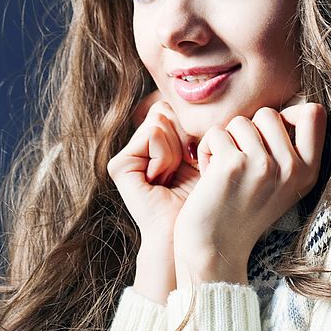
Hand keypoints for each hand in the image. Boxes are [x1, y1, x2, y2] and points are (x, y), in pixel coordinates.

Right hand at [108, 91, 200, 301]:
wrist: (196, 235)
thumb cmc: (210, 198)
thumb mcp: (207, 154)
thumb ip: (194, 126)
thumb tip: (182, 95)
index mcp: (160, 144)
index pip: (175, 112)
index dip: (195, 133)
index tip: (198, 162)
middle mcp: (141, 148)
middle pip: (168, 114)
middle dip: (187, 140)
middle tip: (187, 170)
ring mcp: (129, 157)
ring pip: (162, 122)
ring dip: (179, 150)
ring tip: (176, 176)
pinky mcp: (121, 166)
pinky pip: (153, 135)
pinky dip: (167, 155)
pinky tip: (165, 178)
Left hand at [172, 101, 326, 286]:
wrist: (215, 249)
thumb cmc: (242, 209)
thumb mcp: (282, 182)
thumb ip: (289, 147)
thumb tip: (284, 109)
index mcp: (309, 171)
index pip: (314, 113)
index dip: (289, 114)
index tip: (270, 137)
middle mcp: (291, 168)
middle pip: (269, 113)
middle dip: (248, 131)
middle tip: (241, 162)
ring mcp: (264, 166)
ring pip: (240, 122)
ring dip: (226, 142)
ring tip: (225, 171)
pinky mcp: (233, 165)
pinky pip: (216, 133)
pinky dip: (207, 150)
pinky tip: (210, 176)